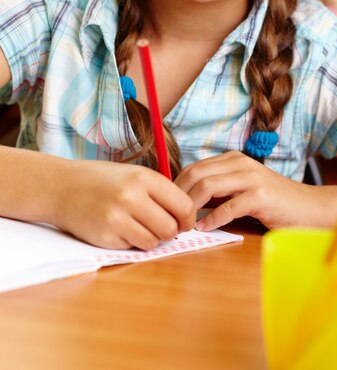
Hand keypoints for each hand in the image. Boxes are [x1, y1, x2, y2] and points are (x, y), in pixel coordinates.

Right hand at [56, 160, 195, 249]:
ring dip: (151, 238)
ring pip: (154, 241)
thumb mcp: (134, 174)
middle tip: (161, 226)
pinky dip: (132, 242)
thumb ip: (160, 192)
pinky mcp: (105, 237)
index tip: (184, 222)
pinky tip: (121, 228)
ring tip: (139, 225)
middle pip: (171, 228)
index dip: (188, 218)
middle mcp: (131, 196)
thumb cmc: (104, 180)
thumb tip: (187, 218)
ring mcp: (117, 218)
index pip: (184, 205)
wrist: (62, 187)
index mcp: (144, 178)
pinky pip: (134, 247)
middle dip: (170, 231)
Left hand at [175, 151, 314, 230]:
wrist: (311, 208)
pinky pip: (228, 207)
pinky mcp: (260, 196)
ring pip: (208, 187)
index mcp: (233, 159)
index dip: (176, 186)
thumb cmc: (275, 201)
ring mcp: (251, 178)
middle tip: (171, 217)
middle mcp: (240, 163)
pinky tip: (205, 229)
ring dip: (191, 208)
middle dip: (178, 196)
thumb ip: (219, 189)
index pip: (193, 167)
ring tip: (184, 224)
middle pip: (196, 174)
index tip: (167, 206)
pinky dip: (212, 219)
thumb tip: (186, 200)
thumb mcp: (243, 187)